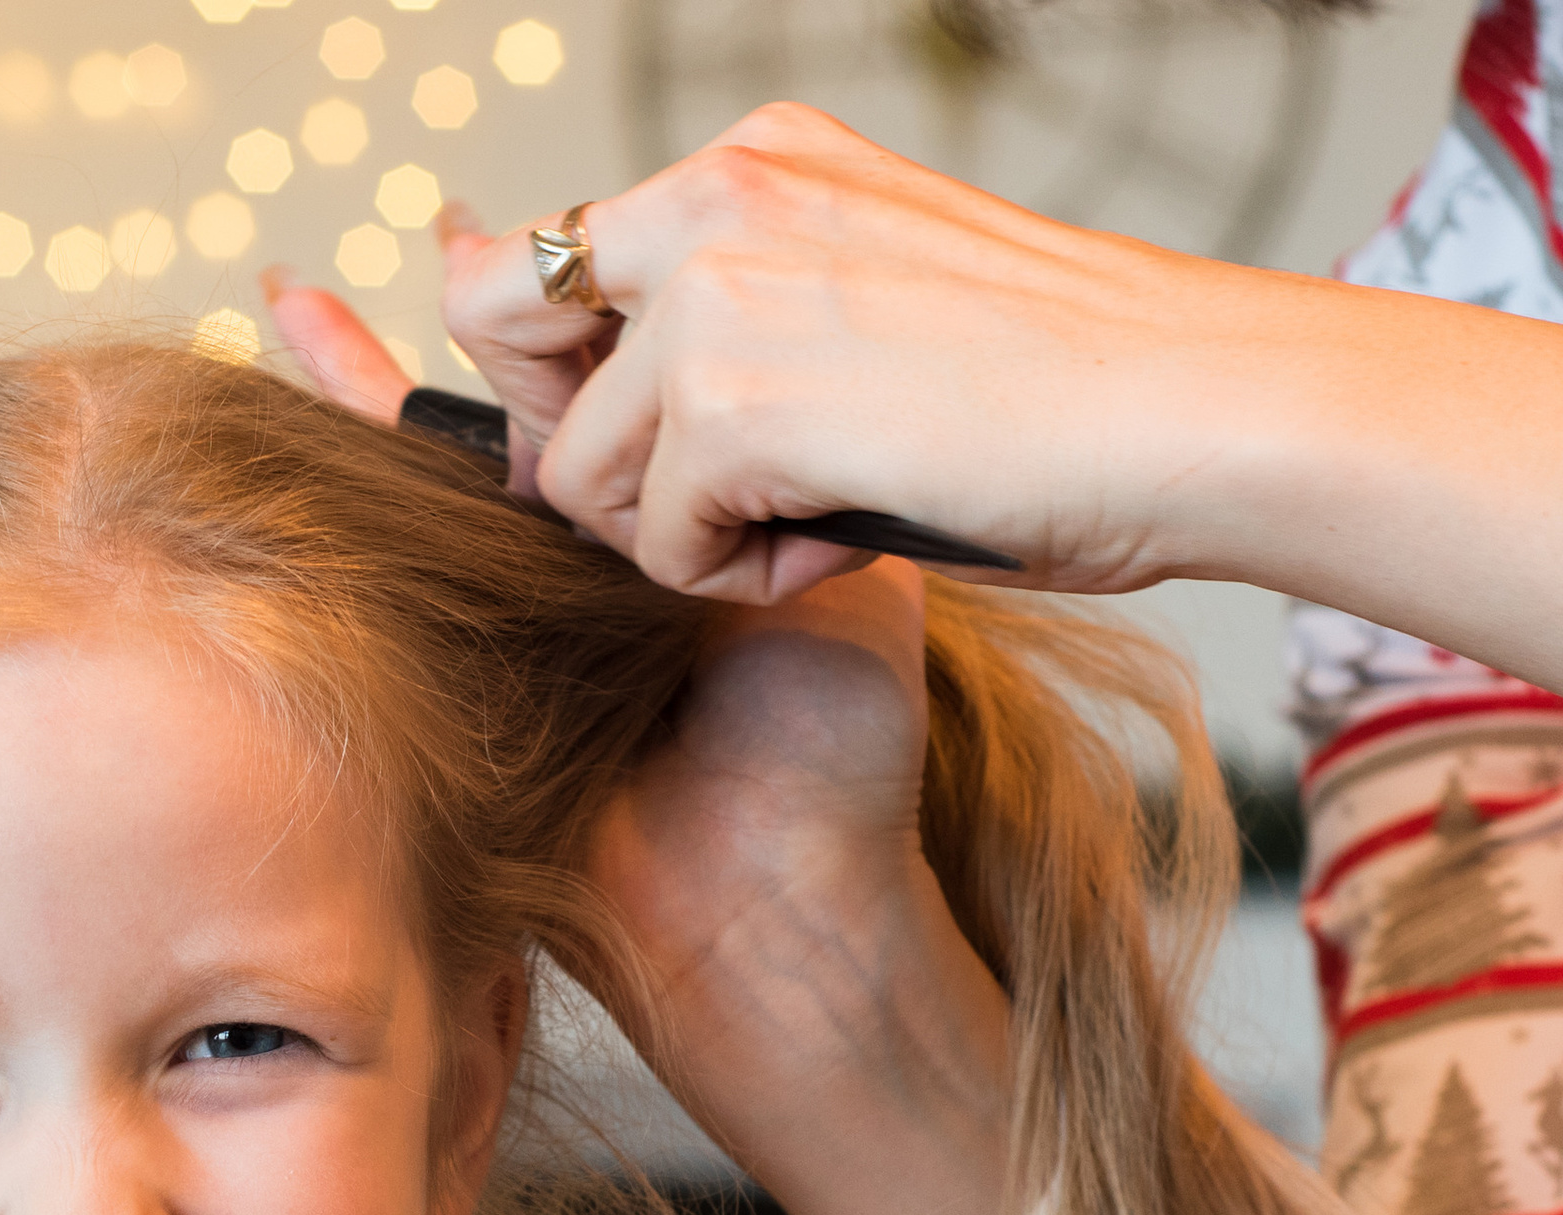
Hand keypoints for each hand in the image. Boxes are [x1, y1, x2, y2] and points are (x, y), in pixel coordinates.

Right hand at [269, 266, 1012, 1214]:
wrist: (773, 911)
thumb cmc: (829, 768)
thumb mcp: (846, 585)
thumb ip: (786, 479)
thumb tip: (735, 372)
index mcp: (672, 545)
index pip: (601, 411)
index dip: (559, 327)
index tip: (531, 243)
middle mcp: (574, 584)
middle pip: (491, 436)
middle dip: (438, 343)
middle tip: (393, 250)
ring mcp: (499, 634)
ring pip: (415, 494)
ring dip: (351, 397)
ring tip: (292, 301)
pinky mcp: (439, 684)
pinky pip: (375, 573)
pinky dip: (326, 487)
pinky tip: (277, 413)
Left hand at [393, 102, 1562, 694]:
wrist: (1190, 409)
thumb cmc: (1054, 389)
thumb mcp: (855, 307)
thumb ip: (713, 326)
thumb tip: (539, 396)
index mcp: (752, 164)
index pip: (541, 256)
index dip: (547, 374)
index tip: (632, 439)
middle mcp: (715, 199)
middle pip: (496, 331)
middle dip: (572, 445)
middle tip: (707, 494)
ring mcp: (714, 293)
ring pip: (574, 472)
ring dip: (680, 530)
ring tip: (820, 514)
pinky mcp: (728, 403)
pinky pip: (653, 547)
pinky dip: (743, 579)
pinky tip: (844, 537)